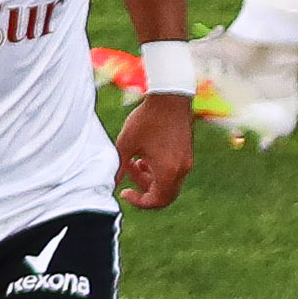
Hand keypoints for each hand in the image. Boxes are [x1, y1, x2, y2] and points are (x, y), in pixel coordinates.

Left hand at [115, 93, 193, 208]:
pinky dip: (159, 170)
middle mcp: (181, 170)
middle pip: (164, 195)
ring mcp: (186, 161)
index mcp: (167, 171)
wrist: (170, 97)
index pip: (156, 201)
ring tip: (135, 160)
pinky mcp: (187, 153)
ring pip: (168, 183)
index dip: (139, 201)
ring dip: (150, 177)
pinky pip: (173, 172)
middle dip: (144, 189)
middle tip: (129, 172)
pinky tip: (147, 154)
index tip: (125, 192)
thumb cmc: (147, 119)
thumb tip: (110, 183)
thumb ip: (118, 167)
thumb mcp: (126, 144)